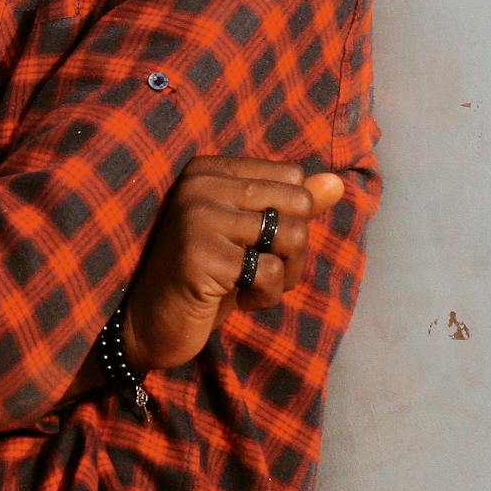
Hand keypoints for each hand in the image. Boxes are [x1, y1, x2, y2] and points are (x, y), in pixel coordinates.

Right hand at [122, 157, 344, 370]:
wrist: (152, 322)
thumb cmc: (207, 276)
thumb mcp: (252, 237)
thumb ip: (291, 206)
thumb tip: (339, 183)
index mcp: (212, 169)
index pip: (293, 178)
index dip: (290, 217)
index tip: (255, 242)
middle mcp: (203, 183)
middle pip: (298, 203)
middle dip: (293, 249)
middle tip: (259, 268)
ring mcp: (200, 217)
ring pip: (292, 236)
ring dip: (282, 275)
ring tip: (246, 283)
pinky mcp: (204, 256)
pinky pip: (272, 272)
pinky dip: (264, 296)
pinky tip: (234, 298)